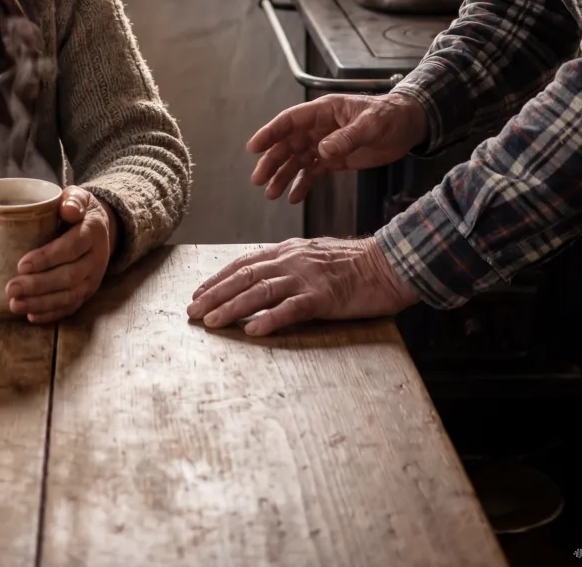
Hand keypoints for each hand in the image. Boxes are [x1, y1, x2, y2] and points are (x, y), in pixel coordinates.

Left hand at [5, 186, 117, 324]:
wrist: (99, 227)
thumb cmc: (78, 210)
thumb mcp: (78, 196)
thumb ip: (73, 199)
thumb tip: (68, 209)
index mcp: (93, 231)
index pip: (72, 247)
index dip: (47, 258)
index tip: (22, 265)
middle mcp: (97, 258)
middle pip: (69, 277)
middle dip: (38, 285)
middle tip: (10, 288)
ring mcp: (93, 278)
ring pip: (69, 296)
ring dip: (41, 303)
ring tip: (14, 304)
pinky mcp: (88, 292)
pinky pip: (71, 307)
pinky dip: (51, 313)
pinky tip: (31, 315)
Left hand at [187, 236, 418, 336]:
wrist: (389, 263)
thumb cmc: (354, 264)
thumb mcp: (315, 257)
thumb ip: (290, 265)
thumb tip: (264, 280)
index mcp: (288, 251)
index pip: (244, 263)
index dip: (218, 278)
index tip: (198, 293)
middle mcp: (291, 260)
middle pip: (244, 277)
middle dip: (215, 294)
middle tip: (192, 312)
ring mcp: (307, 277)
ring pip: (260, 292)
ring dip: (232, 308)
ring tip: (211, 322)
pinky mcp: (324, 297)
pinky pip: (292, 309)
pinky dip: (271, 319)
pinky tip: (254, 331)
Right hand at [248, 92, 427, 203]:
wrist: (408, 127)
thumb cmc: (389, 116)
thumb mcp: (370, 125)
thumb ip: (346, 138)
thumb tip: (322, 151)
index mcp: (324, 112)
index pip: (290, 121)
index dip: (270, 133)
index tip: (254, 147)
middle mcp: (320, 128)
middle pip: (289, 144)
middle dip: (272, 161)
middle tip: (259, 180)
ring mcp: (326, 144)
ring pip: (297, 160)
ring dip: (283, 176)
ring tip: (271, 194)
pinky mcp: (335, 159)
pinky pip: (313, 172)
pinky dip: (302, 184)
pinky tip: (293, 197)